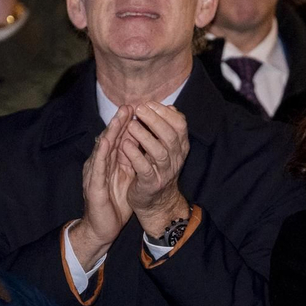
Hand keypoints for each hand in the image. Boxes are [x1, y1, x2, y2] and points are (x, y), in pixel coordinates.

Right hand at [68, 106, 136, 266]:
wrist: (101, 228)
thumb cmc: (114, 204)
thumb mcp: (126, 179)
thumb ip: (131, 161)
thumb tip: (143, 145)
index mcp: (109, 163)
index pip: (118, 140)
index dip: (127, 125)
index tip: (138, 109)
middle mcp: (100, 165)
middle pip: (110, 139)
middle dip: (119, 122)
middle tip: (128, 105)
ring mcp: (95, 174)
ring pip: (103, 149)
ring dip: (110, 132)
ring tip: (118, 117)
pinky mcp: (94, 186)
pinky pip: (99, 167)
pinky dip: (102, 153)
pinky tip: (107, 142)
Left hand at [121, 101, 190, 235]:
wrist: (157, 202)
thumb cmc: (157, 168)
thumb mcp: (166, 147)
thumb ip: (165, 128)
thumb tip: (168, 106)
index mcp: (180, 147)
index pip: (180, 124)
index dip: (165, 112)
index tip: (149, 103)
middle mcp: (176, 158)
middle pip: (171, 136)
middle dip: (155, 120)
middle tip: (139, 109)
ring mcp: (165, 172)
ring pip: (159, 152)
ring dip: (145, 136)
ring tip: (131, 125)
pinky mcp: (151, 183)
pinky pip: (144, 168)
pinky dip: (135, 155)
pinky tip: (125, 145)